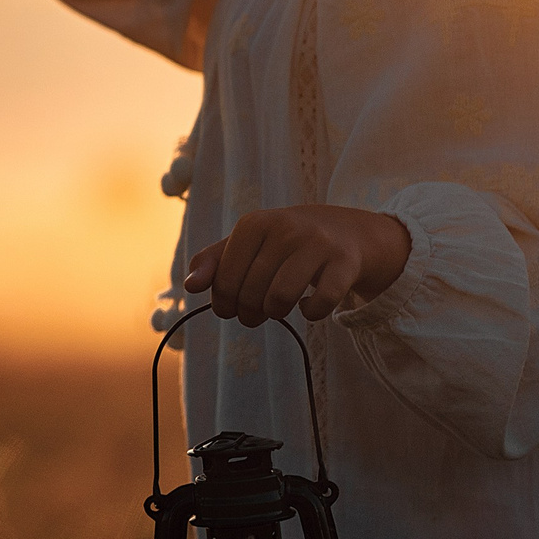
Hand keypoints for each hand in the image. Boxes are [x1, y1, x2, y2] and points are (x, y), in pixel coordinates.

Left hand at [185, 205, 410, 326]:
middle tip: (253, 314)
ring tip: (276, 310)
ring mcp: (317, 244)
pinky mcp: (344, 263)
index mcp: (255, 223)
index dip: (222, 302)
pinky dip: (311, 313)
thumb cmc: (287, 242)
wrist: (349, 231)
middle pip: (251, 292)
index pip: (225, 277)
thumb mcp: (249, 242)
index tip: (229, 308)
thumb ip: (215, 261)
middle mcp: (285, 229)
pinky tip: (308, 306)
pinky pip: (319, 304)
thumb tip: (189, 286)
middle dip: (247, 313)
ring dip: (274, 314)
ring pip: (280, 298)